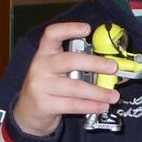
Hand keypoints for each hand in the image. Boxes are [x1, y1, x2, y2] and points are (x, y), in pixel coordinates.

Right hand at [11, 21, 121, 136]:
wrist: (27, 112)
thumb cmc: (49, 87)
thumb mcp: (55, 70)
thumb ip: (75, 64)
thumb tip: (107, 65)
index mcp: (44, 53)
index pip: (52, 34)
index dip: (69, 29)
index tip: (87, 29)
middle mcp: (40, 66)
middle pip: (69, 60)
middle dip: (94, 64)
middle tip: (114, 68)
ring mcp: (40, 86)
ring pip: (75, 87)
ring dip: (98, 92)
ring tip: (114, 96)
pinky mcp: (44, 104)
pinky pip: (73, 105)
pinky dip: (91, 106)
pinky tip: (103, 106)